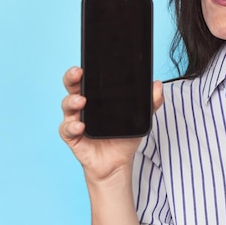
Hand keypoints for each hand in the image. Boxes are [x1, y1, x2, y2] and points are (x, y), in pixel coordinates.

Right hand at [58, 66, 163, 182]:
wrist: (117, 162)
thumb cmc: (124, 136)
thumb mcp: (141, 118)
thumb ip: (150, 102)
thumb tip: (158, 85)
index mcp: (97, 96)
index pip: (88, 78)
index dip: (85, 69)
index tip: (88, 62)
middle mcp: (83, 106)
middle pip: (72, 86)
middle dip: (72, 77)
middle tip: (78, 73)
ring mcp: (76, 120)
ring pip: (67, 105)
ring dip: (72, 101)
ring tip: (81, 101)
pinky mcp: (73, 137)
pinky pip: (67, 130)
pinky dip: (72, 126)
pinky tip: (80, 126)